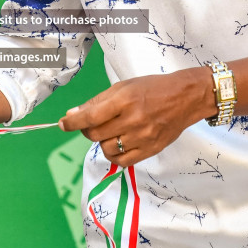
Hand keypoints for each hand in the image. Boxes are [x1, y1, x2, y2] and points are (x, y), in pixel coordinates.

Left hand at [59, 70, 214, 167]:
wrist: (185, 97)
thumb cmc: (153, 88)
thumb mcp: (124, 87)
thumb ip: (98, 101)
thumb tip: (73, 115)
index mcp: (124, 100)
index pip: (90, 117)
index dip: (72, 123)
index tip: (62, 124)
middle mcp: (133, 120)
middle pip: (95, 135)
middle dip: (86, 130)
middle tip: (91, 124)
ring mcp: (143, 137)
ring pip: (107, 149)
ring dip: (102, 142)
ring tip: (111, 132)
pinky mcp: (150, 150)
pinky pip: (122, 161)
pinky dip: (115, 155)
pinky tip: (118, 144)